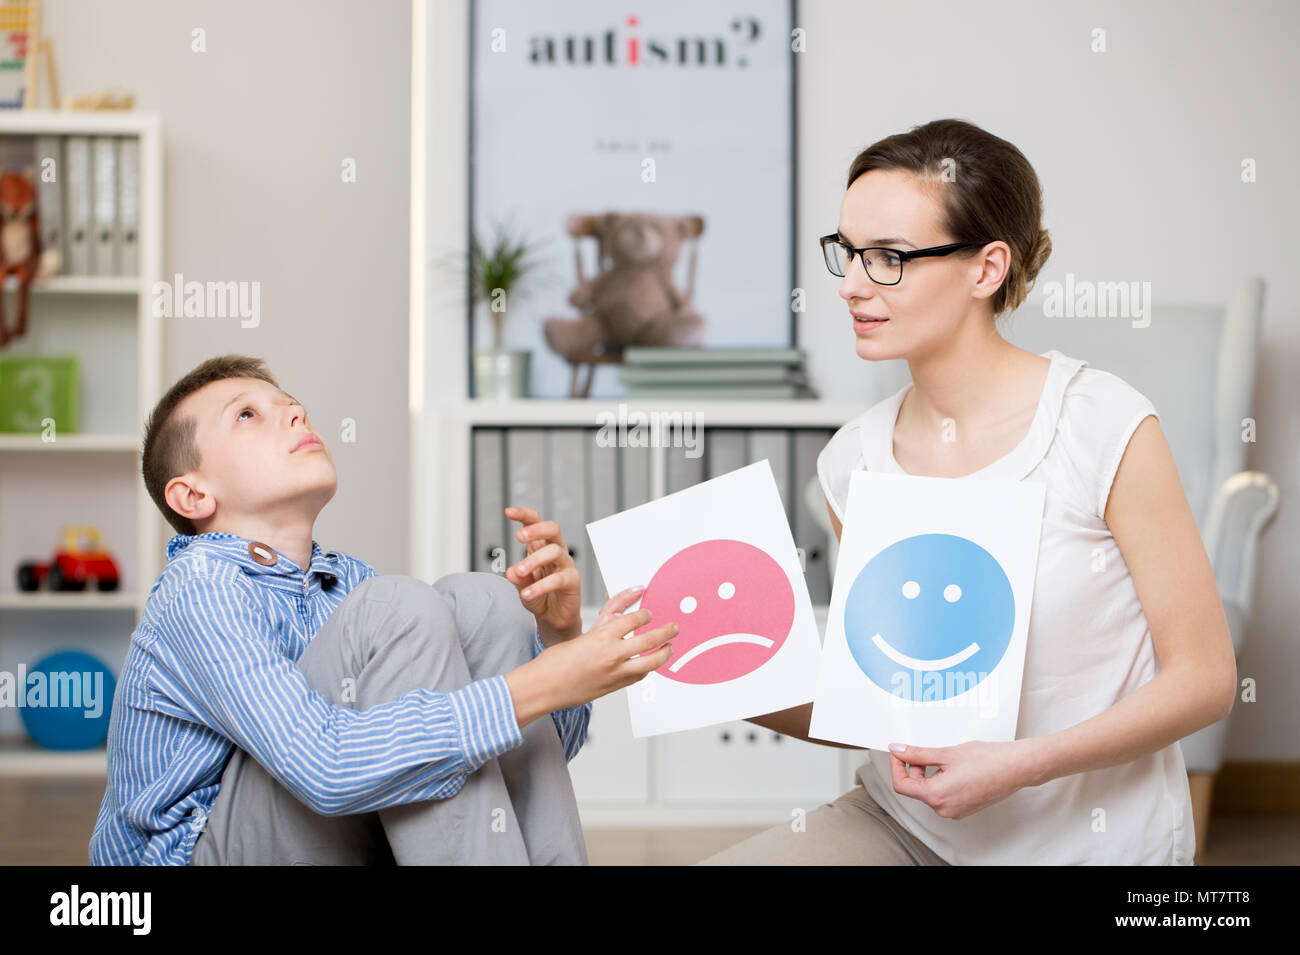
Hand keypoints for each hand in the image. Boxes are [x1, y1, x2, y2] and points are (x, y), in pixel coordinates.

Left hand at [504, 506, 581, 643]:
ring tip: (519, 571)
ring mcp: (566, 565)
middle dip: (536, 530)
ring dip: (534, 560)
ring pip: (555, 552)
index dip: (524, 515)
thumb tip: (510, 571)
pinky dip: (540, 586)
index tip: (509, 511)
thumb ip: (517, 578)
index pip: (536, 524)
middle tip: (519, 537)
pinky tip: (527, 593)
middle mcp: (556, 552)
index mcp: (541, 547)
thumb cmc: (539, 596)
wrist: (554, 619)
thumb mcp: (522, 586)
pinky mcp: (573, 581)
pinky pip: (558, 579)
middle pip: (553, 529)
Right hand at [517, 603, 677, 717]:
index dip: (645, 614)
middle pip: (650, 639)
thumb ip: (606, 620)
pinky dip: (648, 668)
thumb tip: (623, 608)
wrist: (545, 687)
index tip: (649, 613)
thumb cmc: (557, 660)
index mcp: (602, 636)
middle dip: (666, 631)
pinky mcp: (615, 686)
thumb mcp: (584, 633)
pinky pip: (640, 676)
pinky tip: (650, 663)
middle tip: (674, 627)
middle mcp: (612, 654)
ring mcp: (616, 673)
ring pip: (651, 661)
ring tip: (670, 647)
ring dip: (665, 653)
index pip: (634, 619)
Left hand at [887, 740, 1036, 819]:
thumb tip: (898, 751)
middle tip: (924, 751)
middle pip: (916, 788)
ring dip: (929, 774)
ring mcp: (955, 811)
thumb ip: (917, 754)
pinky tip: (954, 768)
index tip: (899, 753)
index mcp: (937, 796)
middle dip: (915, 768)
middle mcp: (945, 809)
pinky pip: (944, 795)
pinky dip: (942, 781)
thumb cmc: (989, 760)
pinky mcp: (964, 808)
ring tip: (945, 758)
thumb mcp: (946, 753)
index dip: (897, 766)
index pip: (901, 785)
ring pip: (930, 792)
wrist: (1017, 767)